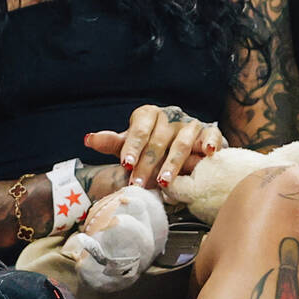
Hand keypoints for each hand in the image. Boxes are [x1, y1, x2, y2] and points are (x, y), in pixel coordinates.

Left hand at [85, 104, 225, 188]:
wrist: (179, 144)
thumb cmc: (150, 146)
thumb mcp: (130, 145)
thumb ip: (112, 142)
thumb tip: (88, 139)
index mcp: (148, 115)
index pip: (139, 130)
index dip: (133, 147)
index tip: (126, 164)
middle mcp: (169, 117)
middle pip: (158, 140)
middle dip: (148, 164)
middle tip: (139, 183)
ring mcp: (189, 124)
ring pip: (182, 142)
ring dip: (173, 163)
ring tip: (164, 182)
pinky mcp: (208, 132)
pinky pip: (211, 135)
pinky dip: (210, 142)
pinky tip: (207, 154)